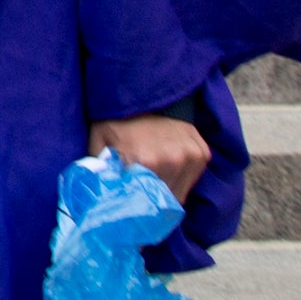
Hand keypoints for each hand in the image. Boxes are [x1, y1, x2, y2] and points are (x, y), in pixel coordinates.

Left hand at [90, 114, 212, 206]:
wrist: (145, 95)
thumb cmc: (117, 120)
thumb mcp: (99, 141)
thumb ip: (99, 169)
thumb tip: (98, 196)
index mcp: (145, 160)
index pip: (145, 200)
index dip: (136, 204)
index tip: (130, 204)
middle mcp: (172, 159)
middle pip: (164, 200)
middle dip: (151, 199)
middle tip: (141, 192)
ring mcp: (190, 155)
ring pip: (180, 193)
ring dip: (167, 191)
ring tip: (153, 179)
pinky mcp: (202, 152)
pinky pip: (193, 179)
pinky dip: (181, 179)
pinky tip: (167, 167)